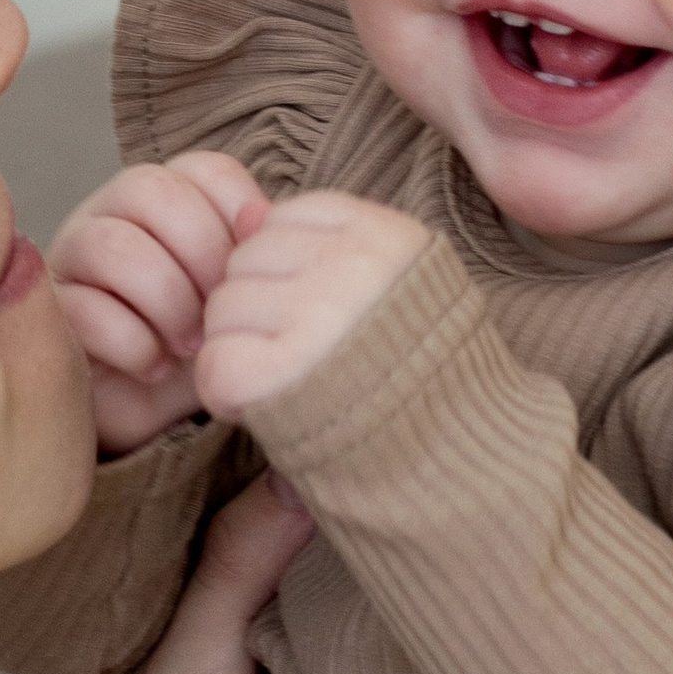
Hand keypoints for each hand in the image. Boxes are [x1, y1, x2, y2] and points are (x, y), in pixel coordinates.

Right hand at [53, 153, 268, 451]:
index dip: (238, 216)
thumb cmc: (197, 346)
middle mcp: (112, 213)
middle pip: (150, 189)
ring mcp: (73, 258)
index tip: (255, 274)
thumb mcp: (237, 300)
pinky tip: (155, 369)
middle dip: (201, 255)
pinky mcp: (52, 314)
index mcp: (166, 199)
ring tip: (190, 346)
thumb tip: (260, 216)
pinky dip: (135, 345)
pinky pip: (85, 310)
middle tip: (220, 314)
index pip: (203, 171)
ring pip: (111, 244)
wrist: (150, 413)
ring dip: (167, 301)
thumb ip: (252, 255)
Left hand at [195, 190, 434, 420]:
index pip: (285, 219)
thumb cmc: (415, 375)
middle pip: (246, 260)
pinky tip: (266, 410)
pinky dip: (228, 395)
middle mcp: (354, 266)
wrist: (457, 460)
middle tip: (300, 357)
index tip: (317, 313)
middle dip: (257, 309)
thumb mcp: (388, 287)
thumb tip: (246, 212)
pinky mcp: (280, 375)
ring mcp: (317, 318)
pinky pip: (215, 364)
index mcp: (387, 236)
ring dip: (240, 350)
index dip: (286, 270)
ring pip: (223, 309)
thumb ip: (318, 244)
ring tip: (289, 383)